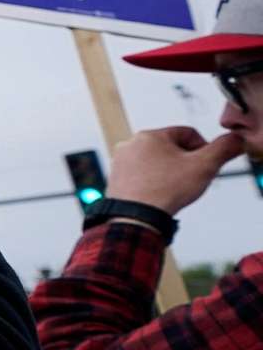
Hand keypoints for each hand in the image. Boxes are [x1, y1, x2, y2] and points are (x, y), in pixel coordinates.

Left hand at [105, 127, 240, 215]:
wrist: (136, 216)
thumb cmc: (166, 190)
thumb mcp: (204, 166)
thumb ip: (223, 149)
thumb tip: (234, 140)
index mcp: (150, 135)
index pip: (188, 133)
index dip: (203, 148)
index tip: (206, 165)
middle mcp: (130, 145)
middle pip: (170, 147)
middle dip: (185, 161)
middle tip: (191, 178)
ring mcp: (120, 162)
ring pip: (156, 161)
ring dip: (170, 171)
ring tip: (174, 187)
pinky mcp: (116, 178)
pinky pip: (143, 175)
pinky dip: (154, 181)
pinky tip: (160, 193)